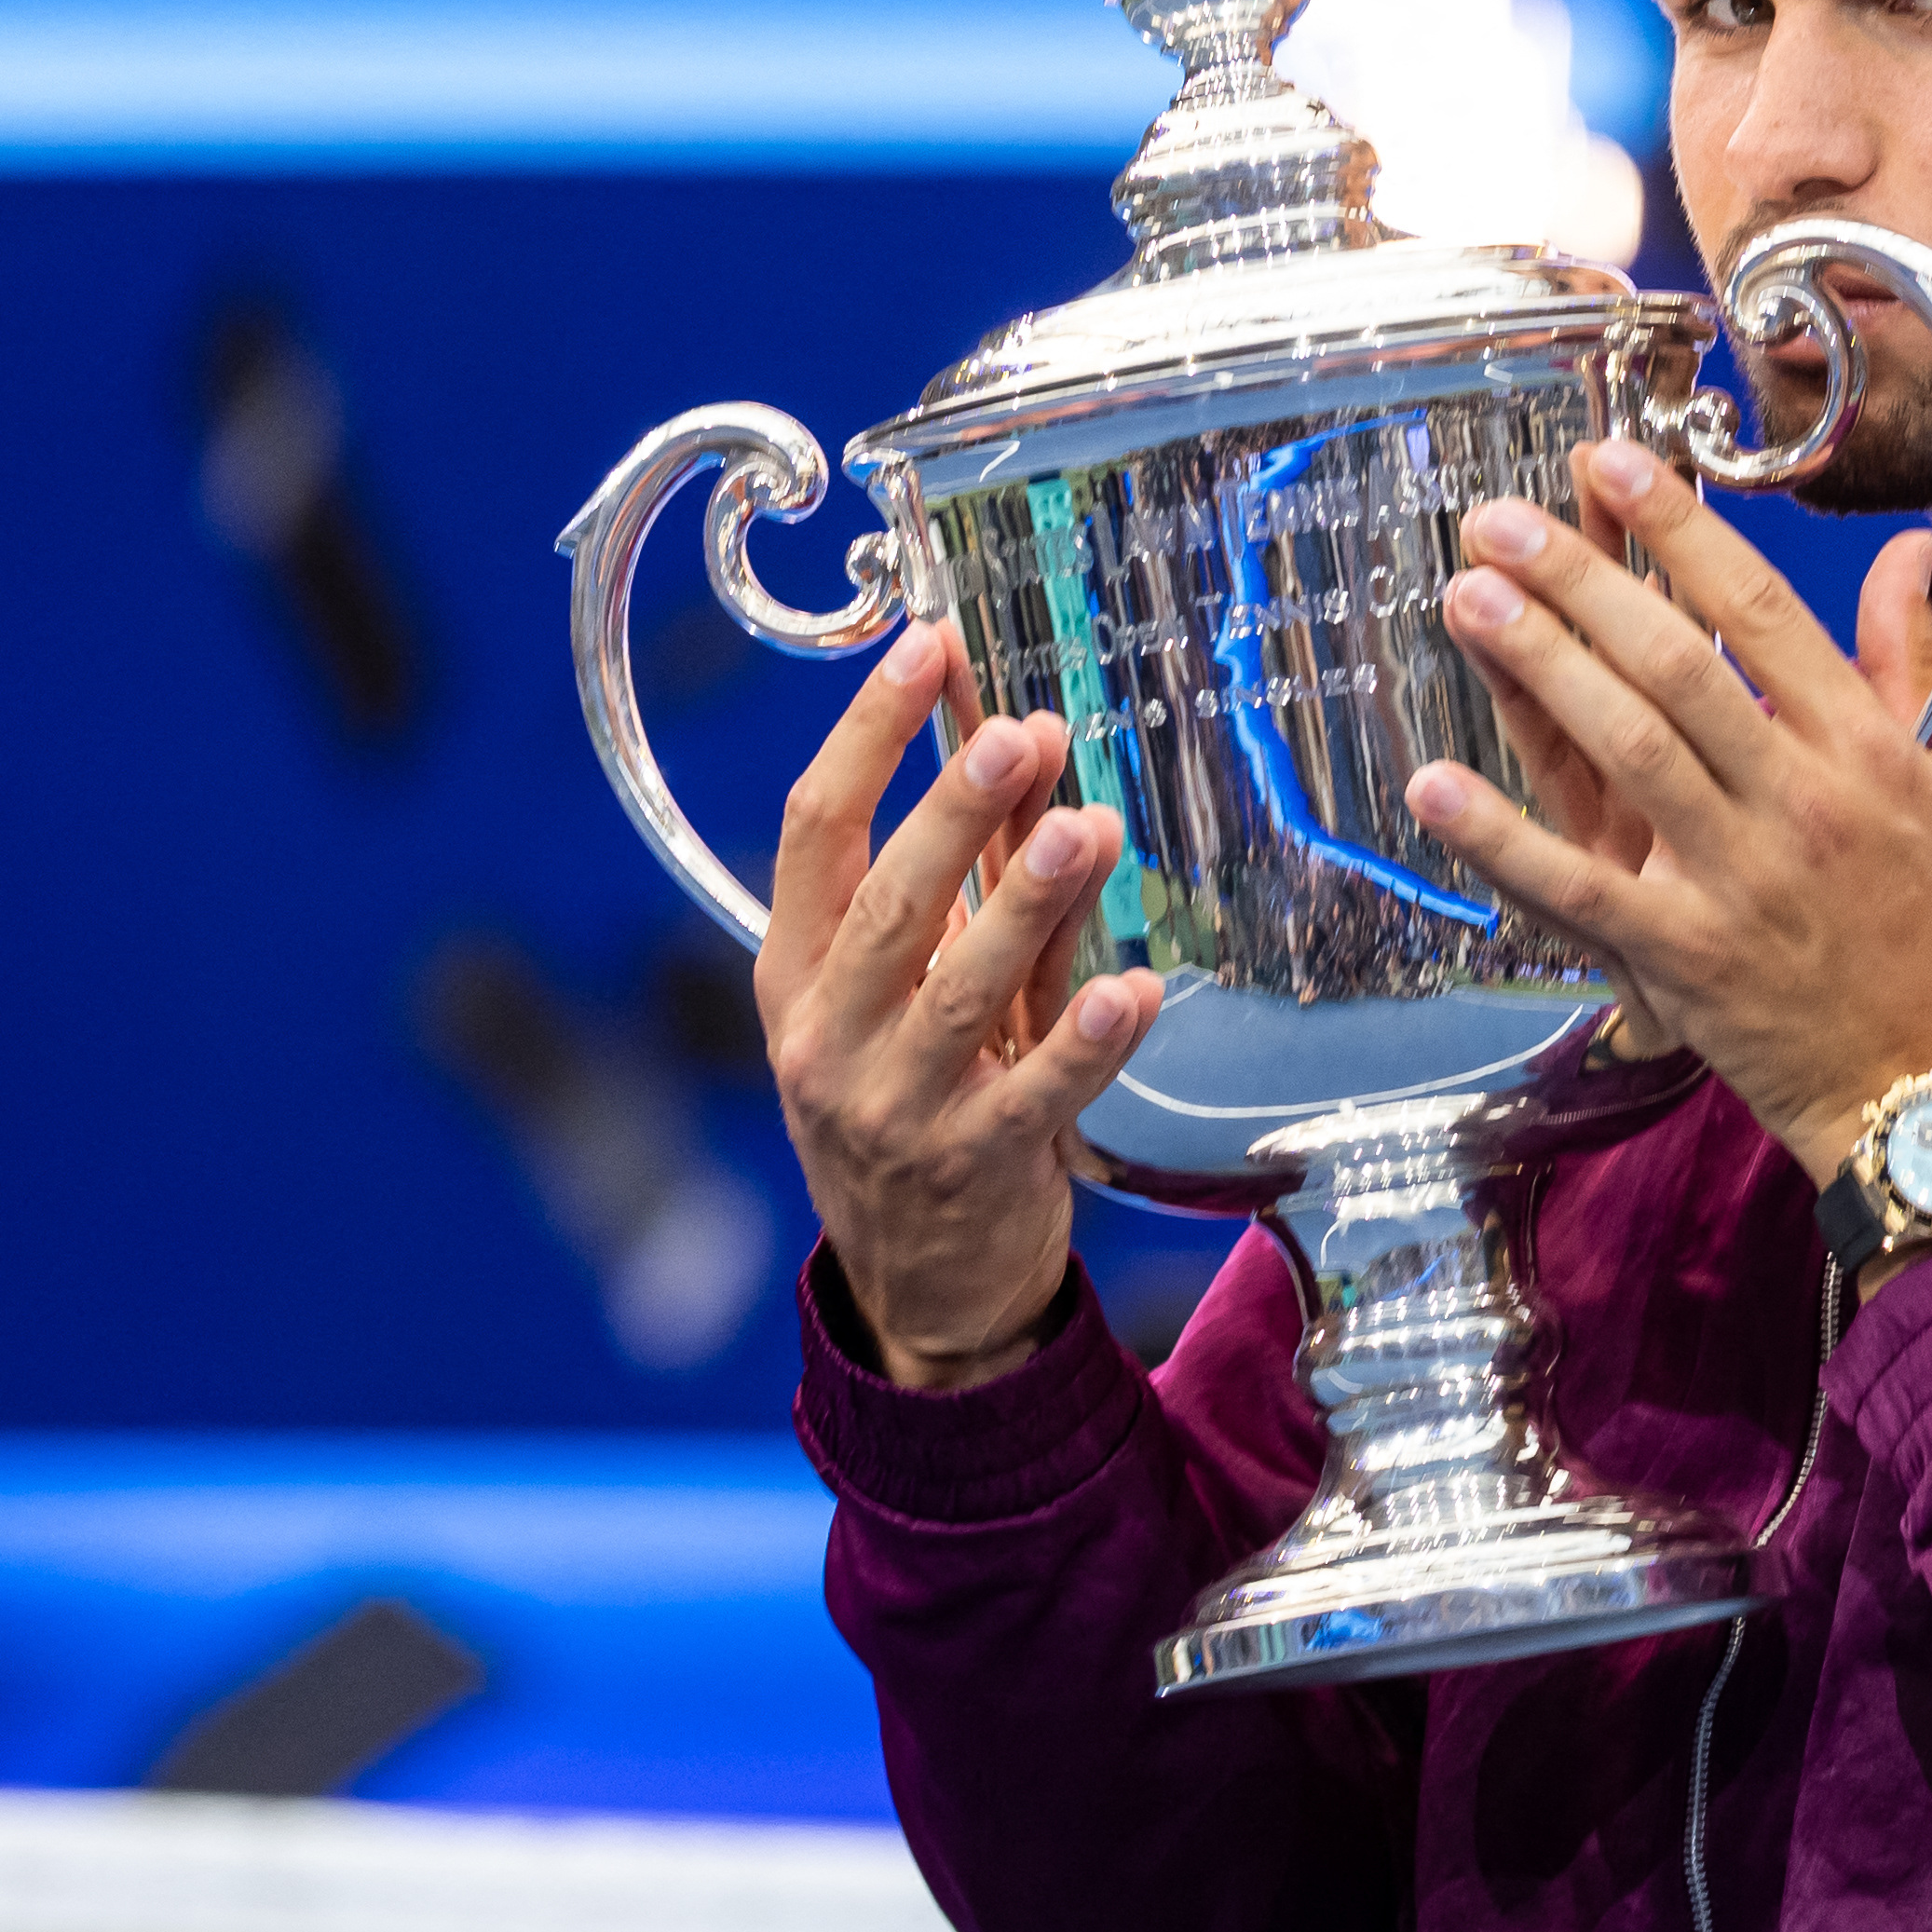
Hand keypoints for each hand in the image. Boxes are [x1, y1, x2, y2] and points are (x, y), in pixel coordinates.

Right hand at [759, 621, 1164, 1389]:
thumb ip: (963, 881)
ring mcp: (894, 1108)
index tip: (926, 647)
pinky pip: (1036, 1094)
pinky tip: (1137, 989)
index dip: (866, 734)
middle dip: (953, 811)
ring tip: (1086, 830)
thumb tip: (1013, 744)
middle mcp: (826, 1036)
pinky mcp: (973, 1167)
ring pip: (958, 993)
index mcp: (795, 973)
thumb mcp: (904, 991)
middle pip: (887, 903)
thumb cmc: (915, 1098)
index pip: (812, 832)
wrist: (919, 1284)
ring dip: (1026, 908)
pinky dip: (1087, 1041)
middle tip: (1021, 733)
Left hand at [1409, 435, 1931, 1188]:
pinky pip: (1577, 887)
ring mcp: (1735, 880)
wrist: (1923, 1087)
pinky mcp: (1682, 957)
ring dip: (1537, 669)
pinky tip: (1435, 784)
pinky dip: (1501, 837)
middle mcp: (1799, 801)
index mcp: (1866, 750)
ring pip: (1624, 751)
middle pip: (1674, 665)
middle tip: (1499, 520)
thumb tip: (1908, 553)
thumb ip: (1923, 663)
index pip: (1763, 611)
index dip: (1680, 531)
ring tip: (1467, 598)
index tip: (1613, 464)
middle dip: (1579, 580)